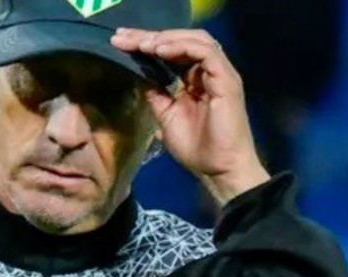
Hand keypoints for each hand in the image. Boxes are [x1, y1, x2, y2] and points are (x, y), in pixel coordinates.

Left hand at [111, 28, 270, 202]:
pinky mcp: (227, 80)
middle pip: (182, 41)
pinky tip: (160, 51)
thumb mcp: (167, 116)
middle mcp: (209, 73)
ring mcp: (220, 74)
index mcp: (196, 80)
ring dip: (166, 39)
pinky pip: (206, 53)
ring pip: (196, 40)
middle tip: (123, 38)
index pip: (173, 52)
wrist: (218, 170)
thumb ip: (157, 94)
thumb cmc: (197, 149)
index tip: (120, 43)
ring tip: (142, 44)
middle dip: (151, 36)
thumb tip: (139, 75)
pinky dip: (182, 47)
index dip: (147, 45)